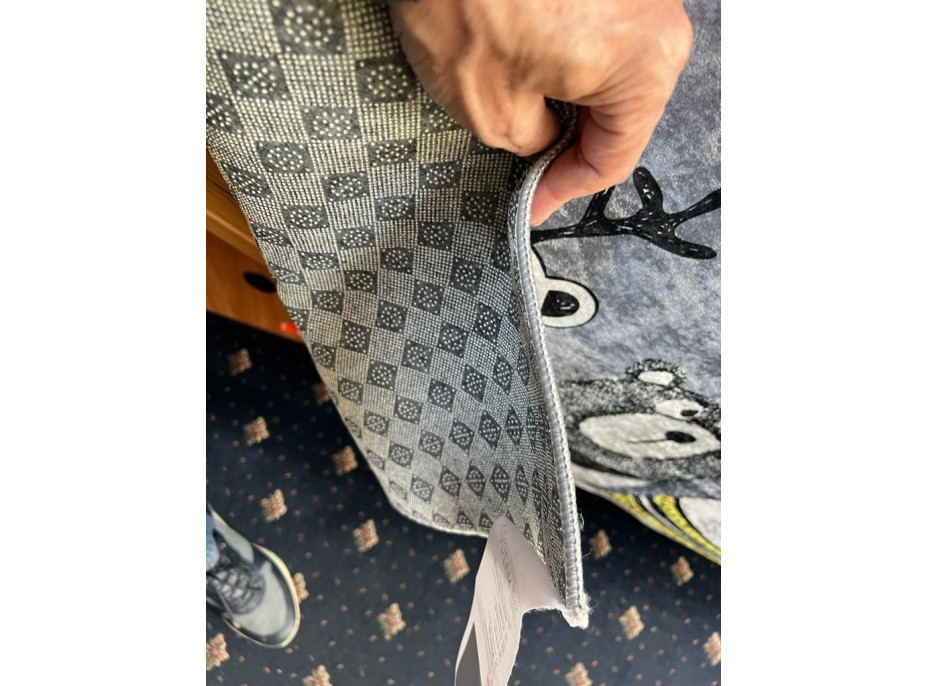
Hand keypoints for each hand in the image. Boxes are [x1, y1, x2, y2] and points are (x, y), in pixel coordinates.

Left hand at [388, 0, 691, 224]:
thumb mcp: (494, 111)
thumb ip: (536, 144)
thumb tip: (545, 143)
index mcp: (646, 63)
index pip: (615, 156)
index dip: (566, 188)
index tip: (534, 201)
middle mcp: (656, 19)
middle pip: (619, 111)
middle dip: (569, 142)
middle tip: (526, 165)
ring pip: (608, 70)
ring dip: (566, 98)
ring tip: (518, 111)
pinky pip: (596, 32)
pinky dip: (563, 56)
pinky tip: (525, 64)